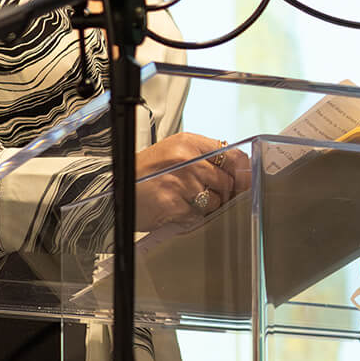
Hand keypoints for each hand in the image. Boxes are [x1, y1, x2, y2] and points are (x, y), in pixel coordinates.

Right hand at [132, 131, 252, 233]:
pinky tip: (177, 210)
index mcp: (188, 143)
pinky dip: (191, 217)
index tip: (245, 180)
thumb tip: (237, 166)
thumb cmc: (143, 174)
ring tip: (186, 201)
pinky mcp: (175, 205)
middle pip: (227, 181)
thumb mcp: (172, 152)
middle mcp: (186, 160)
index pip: (232, 155)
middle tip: (210, 195)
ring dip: (206, 206)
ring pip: (216, 201)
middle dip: (224, 192)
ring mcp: (181, 183)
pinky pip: (198, 216)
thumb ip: (203, 155)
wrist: (113, 191)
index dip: (242, 171)